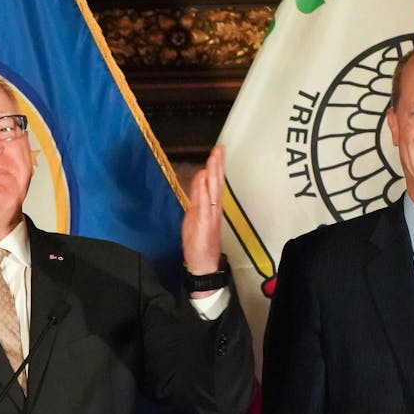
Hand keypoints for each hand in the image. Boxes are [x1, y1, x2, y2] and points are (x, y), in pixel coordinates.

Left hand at [182, 144, 226, 276]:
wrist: (203, 264)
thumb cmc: (199, 243)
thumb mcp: (194, 217)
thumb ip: (197, 199)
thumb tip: (198, 181)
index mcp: (211, 208)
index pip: (214, 183)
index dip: (215, 167)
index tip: (217, 152)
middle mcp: (213, 209)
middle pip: (216, 183)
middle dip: (217, 165)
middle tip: (219, 149)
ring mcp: (210, 216)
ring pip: (212, 191)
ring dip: (213, 173)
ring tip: (214, 158)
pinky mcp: (204, 224)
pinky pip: (204, 204)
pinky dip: (203, 191)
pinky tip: (203, 178)